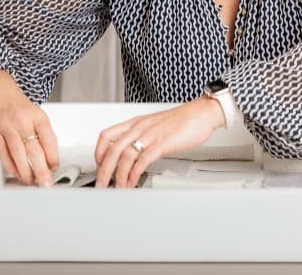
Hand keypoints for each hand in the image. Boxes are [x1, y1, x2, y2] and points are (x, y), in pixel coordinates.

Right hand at [0, 70, 59, 186]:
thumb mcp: (36, 115)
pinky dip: (10, 166)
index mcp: (38, 116)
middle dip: (41, 170)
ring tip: (31, 181)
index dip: (53, 156)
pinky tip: (16, 173)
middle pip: (34, 149)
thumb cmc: (18, 106)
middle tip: (45, 183)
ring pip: (18, 153)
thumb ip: (43, 135)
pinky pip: (3, 153)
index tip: (55, 169)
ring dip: (25, 171)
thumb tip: (51, 160)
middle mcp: (23, 121)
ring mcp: (8, 126)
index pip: (49, 139)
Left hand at [93, 97, 224, 188]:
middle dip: (103, 170)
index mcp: (135, 122)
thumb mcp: (155, 126)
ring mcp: (150, 135)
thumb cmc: (182, 120)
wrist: (202, 113)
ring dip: (118, 175)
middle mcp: (139, 127)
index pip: (106, 135)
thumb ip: (143, 138)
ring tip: (118, 188)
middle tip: (100, 185)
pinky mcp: (162, 143)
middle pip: (112, 149)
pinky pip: (143, 160)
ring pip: (125, 155)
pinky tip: (134, 182)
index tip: (98, 167)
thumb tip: (134, 155)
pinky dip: (134, 174)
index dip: (98, 153)